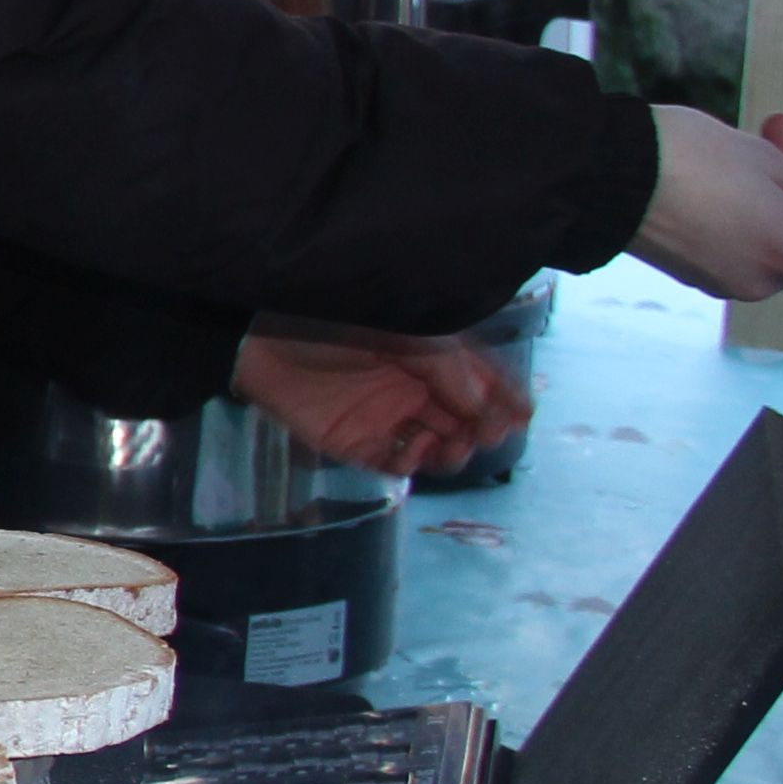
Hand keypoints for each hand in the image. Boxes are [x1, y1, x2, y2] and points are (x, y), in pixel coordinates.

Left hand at [234, 326, 526, 478]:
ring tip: (456, 447)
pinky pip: (392, 462)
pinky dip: (410, 463)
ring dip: (453, 451)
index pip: (479, 382)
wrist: (258, 338)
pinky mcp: (353, 442)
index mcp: (428, 357)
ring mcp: (384, 417)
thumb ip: (446, 368)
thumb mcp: (402, 334)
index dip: (504, 399)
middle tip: (489, 434)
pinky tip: (414, 450)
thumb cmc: (331, 321)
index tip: (524, 415)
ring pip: (434, 446)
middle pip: (463, 419)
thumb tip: (486, 407)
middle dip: (482, 430)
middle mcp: (412, 389)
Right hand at [633, 107, 782, 300]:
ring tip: (749, 146)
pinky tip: (725, 179)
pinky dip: (742, 218)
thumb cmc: (688, 159)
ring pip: (771, 242)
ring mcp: (727, 281)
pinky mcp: (694, 275)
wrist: (601, 175)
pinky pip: (738, 248)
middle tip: (782, 136)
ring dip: (772, 201)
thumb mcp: (767, 160)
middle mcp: (765, 280)